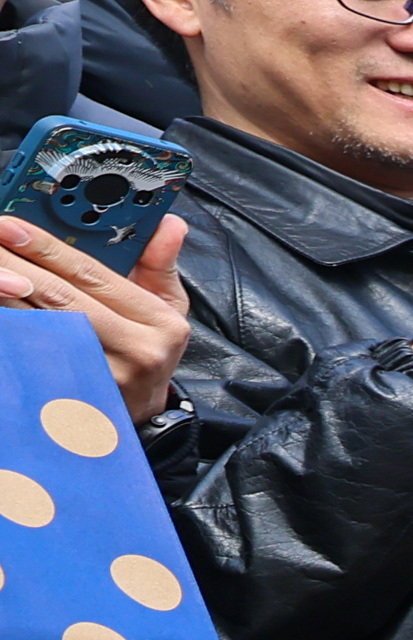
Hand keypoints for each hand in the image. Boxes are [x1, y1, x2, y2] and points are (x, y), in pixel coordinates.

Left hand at [0, 207, 189, 424]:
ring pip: (39, 325)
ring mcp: (102, 376)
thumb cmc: (149, 355)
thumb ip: (159, 265)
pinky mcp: (74, 395)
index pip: (94, 276)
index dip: (48, 248)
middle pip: (60, 298)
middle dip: (16, 264)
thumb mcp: (166, 309)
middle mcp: (134, 351)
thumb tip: (168, 223)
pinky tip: (2, 305)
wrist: (141, 416)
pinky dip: (10, 327)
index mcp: (160, 324)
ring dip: (6, 293)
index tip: (11, 227)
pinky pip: (30, 352)